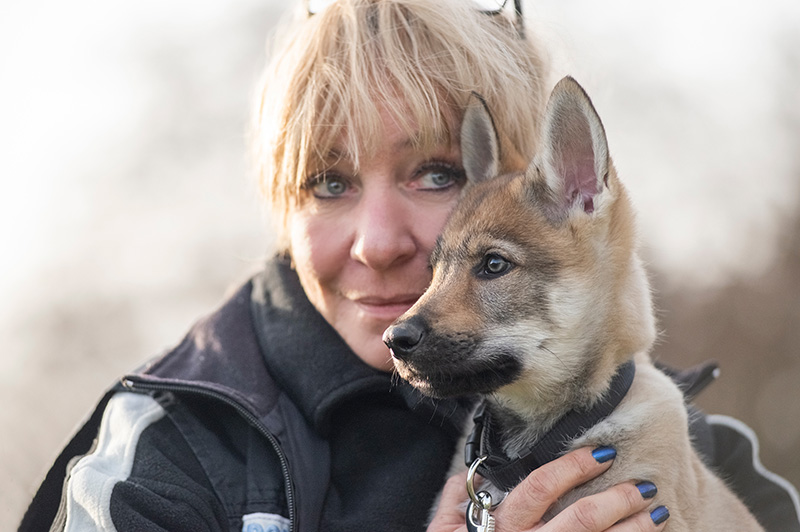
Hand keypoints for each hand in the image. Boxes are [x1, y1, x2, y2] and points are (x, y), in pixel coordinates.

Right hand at [427, 447, 668, 531]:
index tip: (600, 454)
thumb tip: (468, 476)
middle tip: (643, 486)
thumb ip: (452, 501)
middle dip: (616, 500)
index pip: (540, 488)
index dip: (571, 467)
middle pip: (579, 518)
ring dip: (632, 529)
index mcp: (500, 527)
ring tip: (655, 512)